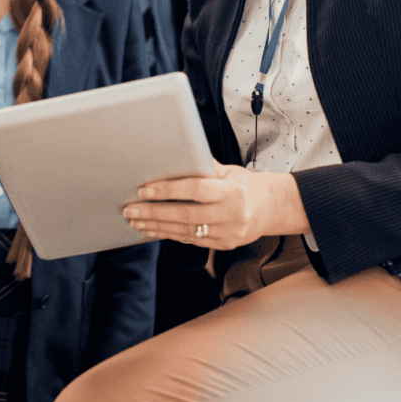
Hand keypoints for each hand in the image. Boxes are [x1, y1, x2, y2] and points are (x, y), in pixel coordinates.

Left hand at [123, 160, 310, 249]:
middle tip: (130, 209)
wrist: (269, 209)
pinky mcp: (223, 245)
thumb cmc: (243, 185)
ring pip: (185, 231)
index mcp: (232, 191)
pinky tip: (152, 230)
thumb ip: (203, 167)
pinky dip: (168, 235)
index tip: (144, 190)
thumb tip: (172, 156)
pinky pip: (191, 241)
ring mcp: (228, 233)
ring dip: (156, 226)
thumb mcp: (228, 171)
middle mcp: (231, 214)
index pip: (196, 190)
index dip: (169, 190)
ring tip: (135, 220)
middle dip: (154, 212)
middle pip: (186, 215)